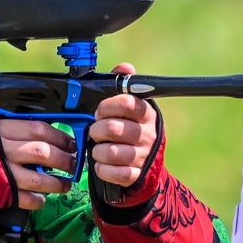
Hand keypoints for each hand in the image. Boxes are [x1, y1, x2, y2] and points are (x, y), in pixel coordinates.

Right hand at [0, 120, 74, 209]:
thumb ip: (13, 133)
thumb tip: (44, 136)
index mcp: (2, 130)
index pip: (40, 129)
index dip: (60, 136)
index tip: (71, 143)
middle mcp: (5, 151)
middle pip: (45, 152)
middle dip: (64, 159)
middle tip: (72, 164)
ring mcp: (4, 174)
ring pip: (41, 179)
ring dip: (58, 183)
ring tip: (65, 185)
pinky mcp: (3, 195)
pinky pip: (30, 199)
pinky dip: (40, 200)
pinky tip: (42, 199)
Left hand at [87, 63, 159, 187]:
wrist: (147, 164)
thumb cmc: (132, 129)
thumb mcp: (132, 107)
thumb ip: (124, 86)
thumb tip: (124, 67)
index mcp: (146, 113)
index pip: (127, 103)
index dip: (107, 106)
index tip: (99, 112)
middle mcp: (147, 134)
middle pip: (114, 128)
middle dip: (97, 130)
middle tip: (95, 131)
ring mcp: (143, 156)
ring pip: (112, 152)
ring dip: (98, 151)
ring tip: (97, 149)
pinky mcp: (136, 175)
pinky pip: (114, 173)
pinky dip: (102, 169)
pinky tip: (101, 164)